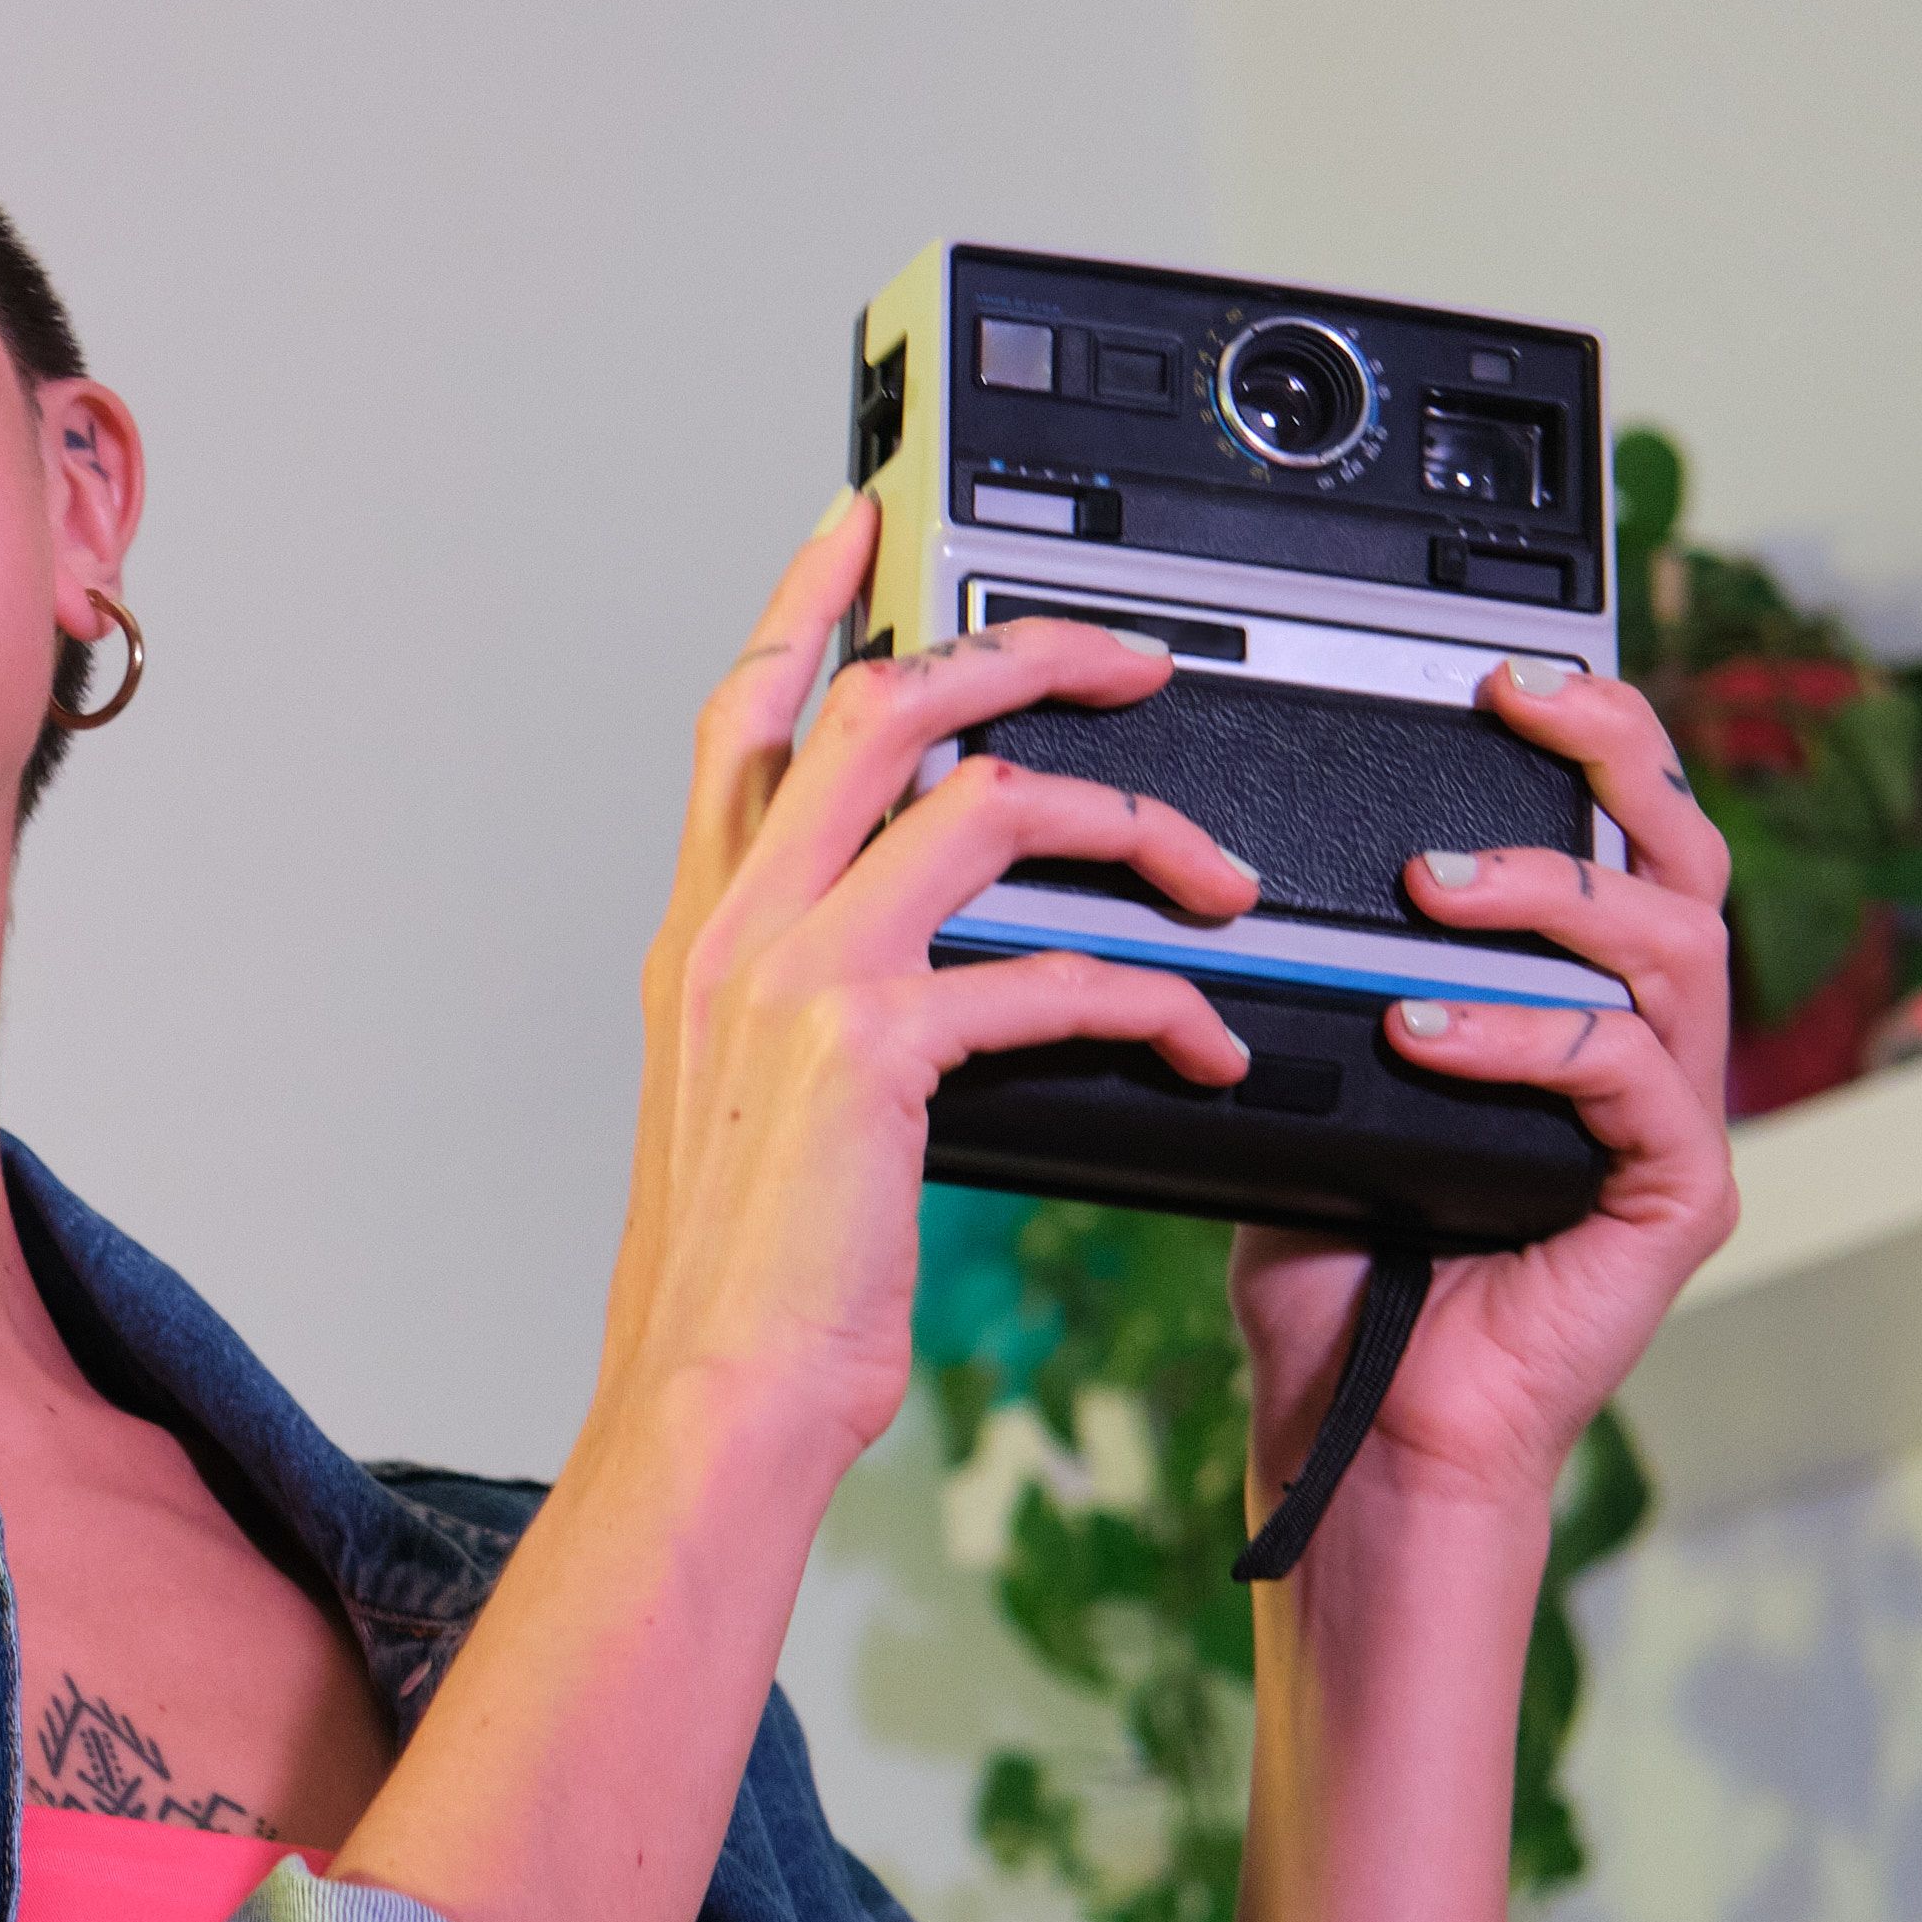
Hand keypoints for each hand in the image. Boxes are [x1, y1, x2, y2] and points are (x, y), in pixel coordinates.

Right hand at [604, 496, 1260, 1482]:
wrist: (711, 1398)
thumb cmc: (750, 1286)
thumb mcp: (760, 1113)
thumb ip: (813, 1008)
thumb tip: (909, 965)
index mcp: (704, 935)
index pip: (745, 716)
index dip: (808, 602)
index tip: (868, 522)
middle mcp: (736, 930)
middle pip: (885, 707)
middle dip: (1025, 652)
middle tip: (1136, 660)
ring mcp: (798, 980)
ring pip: (983, 801)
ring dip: (1130, 823)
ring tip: (1217, 877)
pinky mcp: (873, 1051)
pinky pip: (1049, 968)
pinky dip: (1155, 996)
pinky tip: (1209, 1043)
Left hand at [1224, 660, 1741, 1524]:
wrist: (1361, 1433)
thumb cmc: (1334, 1276)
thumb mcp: (1304, 1094)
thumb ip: (1309, 991)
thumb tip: (1221, 875)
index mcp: (1573, 1008)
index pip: (1616, 840)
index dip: (1590, 739)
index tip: (1502, 675)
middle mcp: (1644, 1048)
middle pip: (1683, 859)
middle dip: (1613, 759)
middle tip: (1516, 708)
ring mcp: (1670, 1122)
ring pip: (1671, 950)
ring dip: (1552, 896)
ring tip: (1436, 888)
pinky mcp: (1678, 1198)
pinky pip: (1629, 1077)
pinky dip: (1526, 1036)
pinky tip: (1426, 1029)